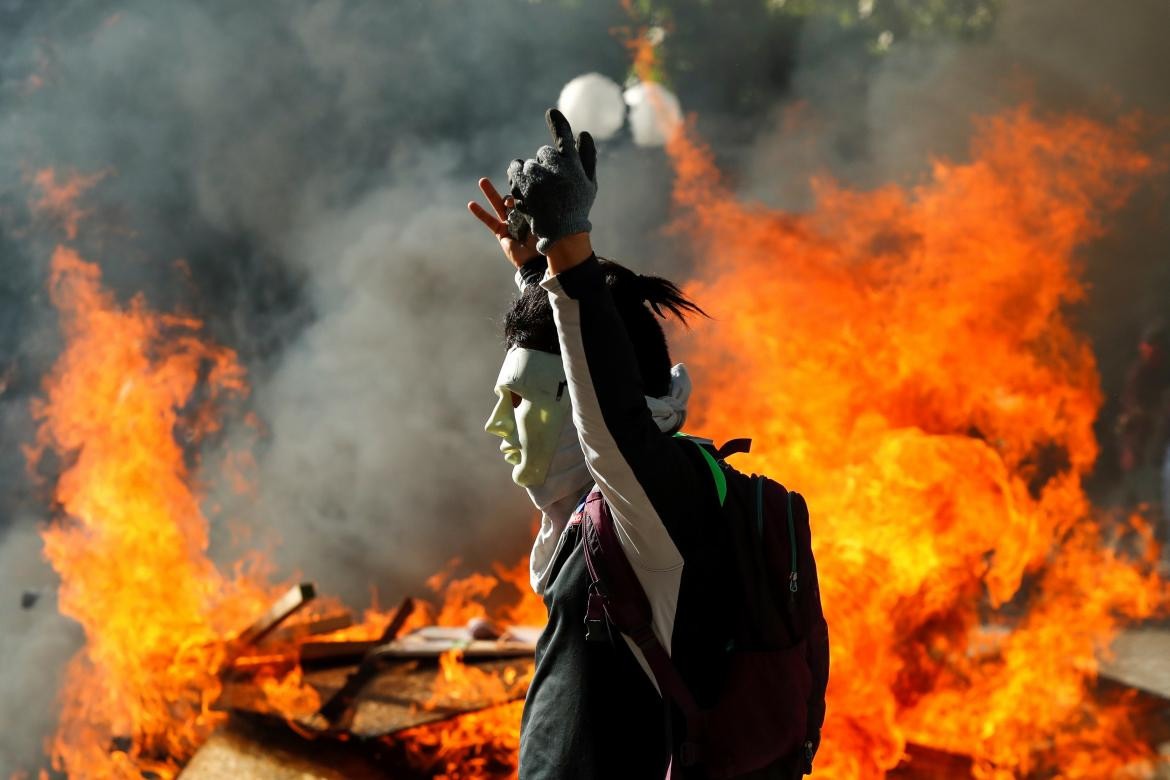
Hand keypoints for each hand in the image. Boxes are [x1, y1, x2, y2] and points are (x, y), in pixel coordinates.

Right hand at [468, 177, 539, 269]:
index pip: (525, 196)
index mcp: (533, 213)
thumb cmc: (542, 241)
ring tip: (482, 181)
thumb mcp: (538, 220)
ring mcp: (510, 224)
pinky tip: (471, 204)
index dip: (522, 188)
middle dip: (507, 184)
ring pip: (498, 205)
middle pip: (511, 198)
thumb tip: (520, 196)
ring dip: (490, 193)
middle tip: (504, 172)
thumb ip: (530, 208)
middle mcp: (521, 216)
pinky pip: (489, 221)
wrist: (536, 260)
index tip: (523, 180)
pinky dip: (480, 213)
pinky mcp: (500, 232)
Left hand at [506, 108, 596, 254]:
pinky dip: (518, 176)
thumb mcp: (590, 182)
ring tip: (539, 191)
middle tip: (553, 183)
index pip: (563, 136)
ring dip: (532, 172)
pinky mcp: (520, 186)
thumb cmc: (579, 207)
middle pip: (544, 153)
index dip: (558, 123)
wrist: (561, 232)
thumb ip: (588, 156)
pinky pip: (515, 170)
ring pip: (528, 163)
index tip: (551, 112)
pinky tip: (525, 188)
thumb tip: (584, 132)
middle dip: (546, 163)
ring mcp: (534, 176)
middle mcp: (552, 166)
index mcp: (571, 163)